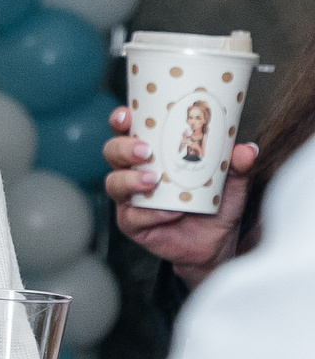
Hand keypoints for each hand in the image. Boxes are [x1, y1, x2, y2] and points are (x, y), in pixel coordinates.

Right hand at [104, 105, 255, 288]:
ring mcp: (131, 199)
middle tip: (145, 151)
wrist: (217, 242)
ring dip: (130, 180)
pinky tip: (171, 212)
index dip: (121, 120)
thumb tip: (247, 149)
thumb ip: (238, 164)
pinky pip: (132, 216)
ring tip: (153, 181)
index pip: (127, 131)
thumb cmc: (216, 204)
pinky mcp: (133, 224)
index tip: (127, 115)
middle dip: (123, 148)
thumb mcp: (232, 181)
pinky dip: (151, 213)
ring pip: (114, 184)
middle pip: (112, 153)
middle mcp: (134, 173)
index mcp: (152, 154)